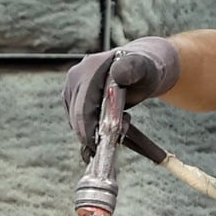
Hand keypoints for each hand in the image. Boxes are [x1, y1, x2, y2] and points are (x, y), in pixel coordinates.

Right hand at [62, 37, 181, 149]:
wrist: (139, 69)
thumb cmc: (144, 71)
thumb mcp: (144, 70)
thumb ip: (133, 70)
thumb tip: (119, 74)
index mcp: (89, 69)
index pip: (82, 110)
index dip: (90, 132)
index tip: (104, 146)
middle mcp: (75, 77)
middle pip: (76, 117)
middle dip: (93, 134)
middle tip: (117, 138)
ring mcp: (71, 87)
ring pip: (75, 121)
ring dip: (93, 131)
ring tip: (119, 123)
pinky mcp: (71, 97)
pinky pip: (76, 119)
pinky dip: (90, 127)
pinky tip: (108, 122)